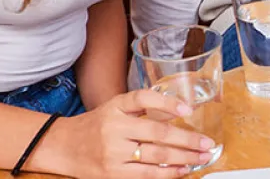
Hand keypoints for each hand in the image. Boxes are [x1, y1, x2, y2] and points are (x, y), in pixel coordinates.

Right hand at [32, 87, 216, 178]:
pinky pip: (145, 175)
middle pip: (157, 133)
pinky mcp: (112, 174)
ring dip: (183, 158)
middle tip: (207, 143)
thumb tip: (180, 110)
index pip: (144, 99)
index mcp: (116, 107)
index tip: (188, 110)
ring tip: (200, 158)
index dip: (168, 103)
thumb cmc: (96, 124)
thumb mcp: (115, 106)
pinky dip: (167, 174)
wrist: (62, 146)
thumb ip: (144, 106)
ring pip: (155, 157)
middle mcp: (115, 128)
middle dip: (187, 140)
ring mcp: (113, 153)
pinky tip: (181, 171)